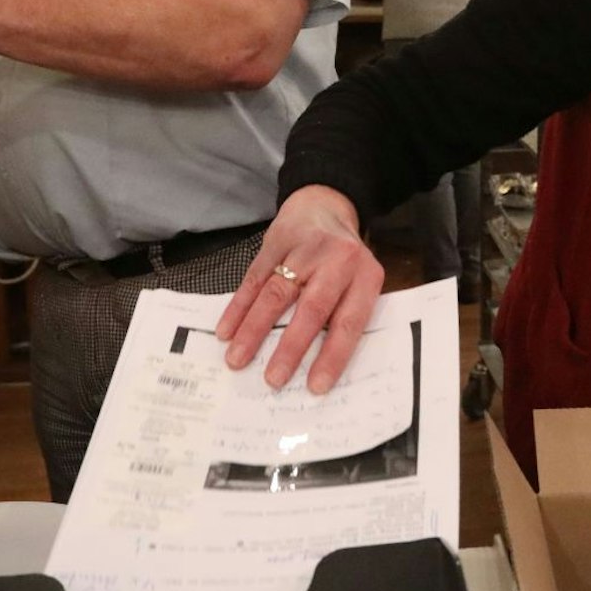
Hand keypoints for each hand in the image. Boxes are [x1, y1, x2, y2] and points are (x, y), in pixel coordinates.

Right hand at [216, 186, 384, 392]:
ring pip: (276, 294)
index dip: (332, 356)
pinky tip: (225, 330)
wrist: (324, 204)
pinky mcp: (275, 242)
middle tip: (273, 379)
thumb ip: (344, 315)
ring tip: (237, 360)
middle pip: (312, 309)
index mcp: (365, 276)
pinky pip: (253, 279)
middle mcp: (337, 261)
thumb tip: (318, 369)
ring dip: (254, 331)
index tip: (315, 386)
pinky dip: (238, 308)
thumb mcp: (359, 281)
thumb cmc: (343, 258)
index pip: (349, 322)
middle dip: (290, 348)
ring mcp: (304, 249)